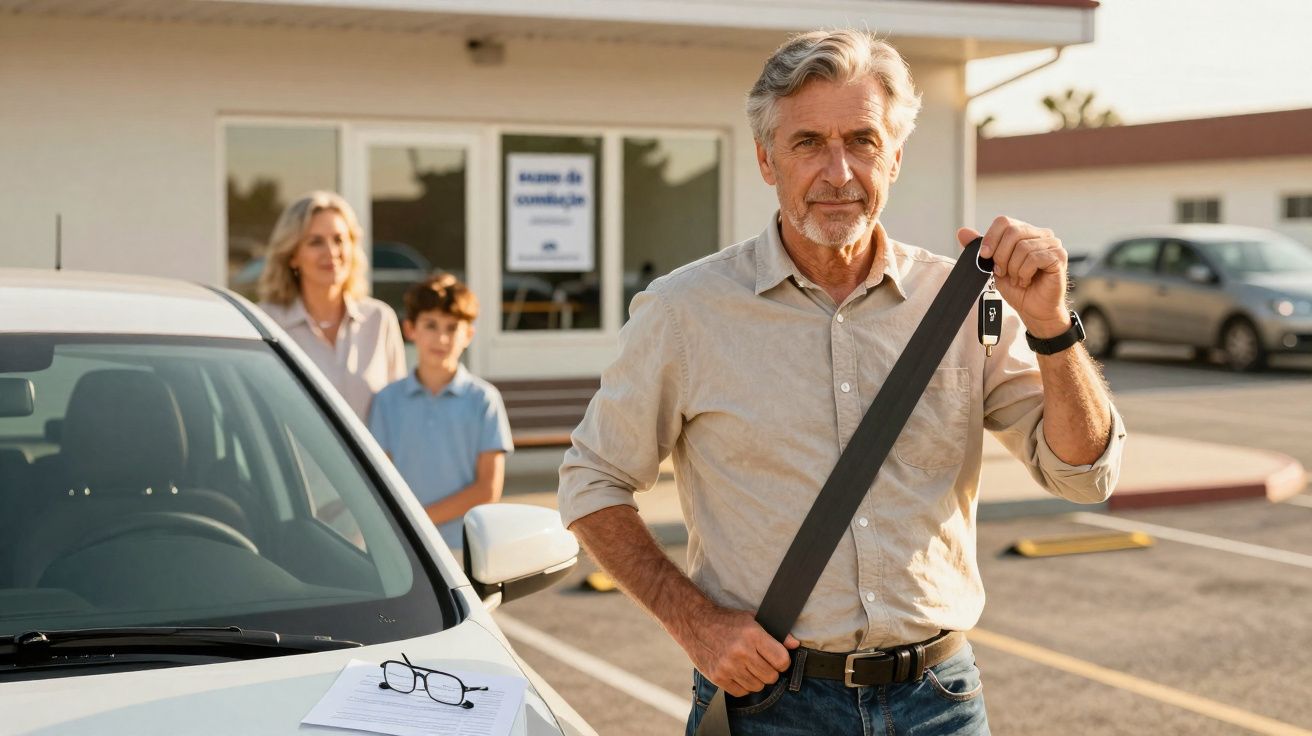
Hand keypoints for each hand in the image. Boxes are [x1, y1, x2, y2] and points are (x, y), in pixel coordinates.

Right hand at [673, 604, 799, 696]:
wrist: (695, 623)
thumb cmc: (726, 621)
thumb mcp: (752, 619)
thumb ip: (776, 633)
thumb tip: (795, 645)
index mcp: (752, 635)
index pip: (781, 660)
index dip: (783, 662)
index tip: (777, 659)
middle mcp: (741, 652)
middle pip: (771, 676)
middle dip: (770, 671)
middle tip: (762, 663)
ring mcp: (728, 666)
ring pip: (757, 686)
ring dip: (756, 679)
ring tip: (748, 667)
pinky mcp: (718, 677)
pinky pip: (741, 692)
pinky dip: (743, 685)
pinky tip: (738, 673)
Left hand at [958, 217, 1070, 337]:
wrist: (1034, 310)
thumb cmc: (1018, 289)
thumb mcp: (994, 266)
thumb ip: (982, 248)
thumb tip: (963, 232)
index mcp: (1026, 232)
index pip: (1004, 221)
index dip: (991, 238)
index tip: (985, 256)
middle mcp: (1041, 234)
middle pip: (1012, 231)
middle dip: (1001, 255)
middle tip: (1003, 272)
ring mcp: (1052, 244)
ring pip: (1022, 247)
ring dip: (1013, 268)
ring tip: (1017, 278)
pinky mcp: (1059, 256)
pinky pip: (1034, 258)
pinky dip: (1024, 272)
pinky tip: (1026, 280)